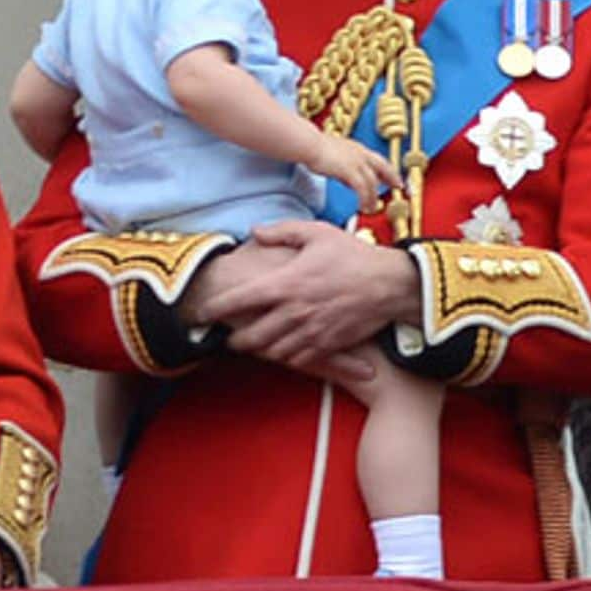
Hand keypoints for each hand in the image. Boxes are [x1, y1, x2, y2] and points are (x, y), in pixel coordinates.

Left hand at [191, 219, 420, 375]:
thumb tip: (254, 232)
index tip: (201, 313)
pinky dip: (286, 357)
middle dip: (235, 340)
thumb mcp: (316, 233)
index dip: (214, 309)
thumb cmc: (353, 255)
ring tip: (252, 346)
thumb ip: (281, 231)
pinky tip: (282, 350)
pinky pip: (298, 359)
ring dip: (259, 351)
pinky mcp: (327, 344)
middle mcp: (294, 312)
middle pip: (251, 336)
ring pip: (273, 352)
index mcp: (286, 283)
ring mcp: (310, 332)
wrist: (389, 284)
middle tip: (227, 338)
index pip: (239, 301)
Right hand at [304, 133, 401, 210]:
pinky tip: (363, 206)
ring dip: (373, 196)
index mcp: (357, 148)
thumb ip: (344, 169)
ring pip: (372, 182)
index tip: (393, 177)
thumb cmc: (316, 149)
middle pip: (383, 166)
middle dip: (392, 177)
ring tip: (372, 207)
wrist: (309, 145)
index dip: (387, 169)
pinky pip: (363, 188)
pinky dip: (365, 199)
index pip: (377, 159)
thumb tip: (349, 181)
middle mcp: (360, 153)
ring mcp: (356, 161)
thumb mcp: (335, 157)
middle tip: (399, 187)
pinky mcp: (350, 171)